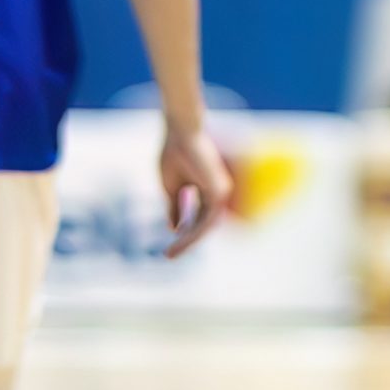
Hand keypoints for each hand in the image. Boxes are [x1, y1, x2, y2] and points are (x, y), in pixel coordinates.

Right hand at [159, 118, 233, 258]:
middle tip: (169, 256)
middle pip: (203, 226)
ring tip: (171, 253)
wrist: (181, 132)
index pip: (197, 219)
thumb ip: (175, 207)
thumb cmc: (175, 153)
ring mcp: (221, 192)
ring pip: (206, 226)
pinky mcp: (220, 192)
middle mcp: (217, 192)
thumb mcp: (171, 186)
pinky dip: (194, 231)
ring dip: (189, 241)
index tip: (168, 248)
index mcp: (206, 190)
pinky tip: (180, 239)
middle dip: (186, 242)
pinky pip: (208, 220)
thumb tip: (175, 229)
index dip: (184, 234)